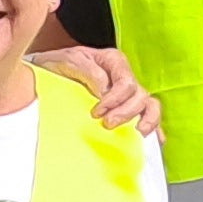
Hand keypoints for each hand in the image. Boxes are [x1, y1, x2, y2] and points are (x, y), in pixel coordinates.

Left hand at [33, 45, 160, 137]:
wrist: (48, 70)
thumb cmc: (59, 64)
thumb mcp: (69, 60)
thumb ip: (89, 72)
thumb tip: (104, 91)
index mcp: (114, 62)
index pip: (126, 83)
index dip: (115, 100)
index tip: (96, 113)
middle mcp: (125, 76)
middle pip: (140, 96)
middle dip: (126, 113)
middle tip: (108, 124)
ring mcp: (128, 93)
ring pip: (150, 105)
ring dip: (146, 120)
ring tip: (138, 134)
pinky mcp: (127, 108)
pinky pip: (148, 117)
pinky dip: (154, 128)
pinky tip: (154, 141)